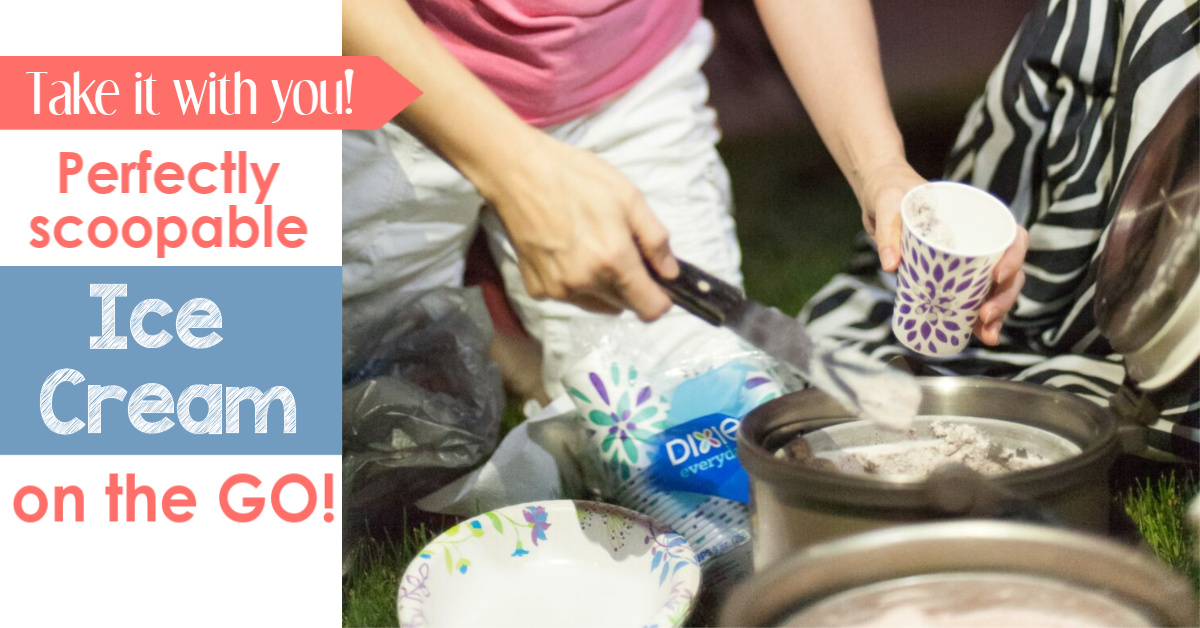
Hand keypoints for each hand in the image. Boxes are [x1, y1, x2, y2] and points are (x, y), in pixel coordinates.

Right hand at [479, 133, 678, 320]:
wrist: (519, 172)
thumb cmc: (577, 177)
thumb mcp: (629, 197)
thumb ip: (655, 240)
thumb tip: (671, 273)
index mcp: (613, 261)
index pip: (650, 309)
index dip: (661, 297)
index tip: (657, 280)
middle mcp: (585, 283)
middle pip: (624, 305)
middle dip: (630, 285)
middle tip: (618, 247)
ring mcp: (558, 289)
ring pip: (596, 303)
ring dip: (602, 285)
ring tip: (590, 246)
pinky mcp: (536, 288)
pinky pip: (568, 296)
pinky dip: (573, 281)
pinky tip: (565, 250)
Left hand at [855, 159, 1028, 345]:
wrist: (880, 202)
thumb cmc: (891, 194)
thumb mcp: (889, 204)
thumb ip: (889, 230)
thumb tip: (890, 266)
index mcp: (976, 217)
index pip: (1013, 237)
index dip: (1014, 258)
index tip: (997, 276)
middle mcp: (979, 241)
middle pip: (1009, 271)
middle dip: (1004, 298)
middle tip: (985, 316)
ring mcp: (969, 262)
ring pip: (995, 290)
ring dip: (996, 315)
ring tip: (986, 335)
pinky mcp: (952, 278)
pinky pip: (972, 300)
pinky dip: (976, 319)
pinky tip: (977, 335)